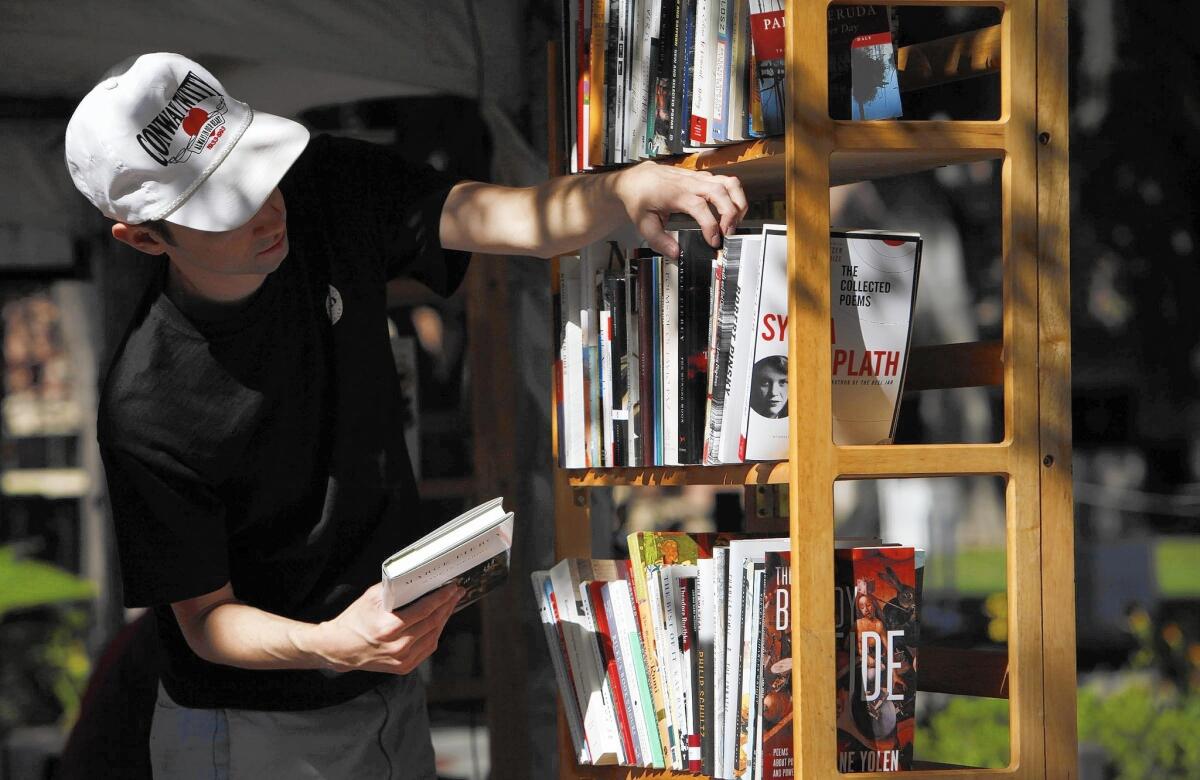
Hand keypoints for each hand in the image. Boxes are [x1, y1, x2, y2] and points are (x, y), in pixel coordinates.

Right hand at [306, 583, 462, 674]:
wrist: (339, 649)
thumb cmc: (354, 620)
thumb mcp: (371, 598)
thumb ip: (395, 589)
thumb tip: (418, 579)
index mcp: (389, 628)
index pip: (425, 610)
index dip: (442, 597)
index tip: (452, 588)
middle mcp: (398, 646)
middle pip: (433, 622)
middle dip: (448, 605)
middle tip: (457, 593)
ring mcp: (402, 659)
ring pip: (434, 636)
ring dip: (444, 619)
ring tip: (450, 605)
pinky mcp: (403, 667)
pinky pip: (428, 648)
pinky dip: (435, 634)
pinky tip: (439, 622)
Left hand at [609, 161, 748, 258]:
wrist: (637, 178)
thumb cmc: (641, 199)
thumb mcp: (644, 223)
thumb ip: (659, 241)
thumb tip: (676, 253)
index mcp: (676, 194)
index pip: (700, 207)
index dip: (710, 226)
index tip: (712, 242)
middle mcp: (690, 183)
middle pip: (720, 192)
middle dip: (730, 214)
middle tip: (727, 234)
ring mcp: (699, 178)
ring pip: (729, 182)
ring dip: (738, 202)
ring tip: (735, 221)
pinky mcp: (703, 177)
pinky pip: (727, 181)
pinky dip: (734, 196)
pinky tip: (730, 211)